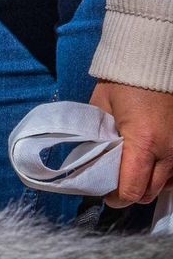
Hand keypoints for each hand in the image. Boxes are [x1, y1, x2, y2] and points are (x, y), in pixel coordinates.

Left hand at [89, 80, 172, 206]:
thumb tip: (93, 163)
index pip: (132, 190)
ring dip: (147, 185)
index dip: (115, 197)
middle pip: (150, 193)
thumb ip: (99, 139)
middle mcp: (169, 151)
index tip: (104, 193)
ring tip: (130, 172)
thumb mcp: (101, 110)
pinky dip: (163, 175)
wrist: (154, 61)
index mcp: (143, 143)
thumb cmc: (123, 83)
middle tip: (113, 182)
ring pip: (166, 185)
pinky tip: (149, 164)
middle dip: (129, 193)